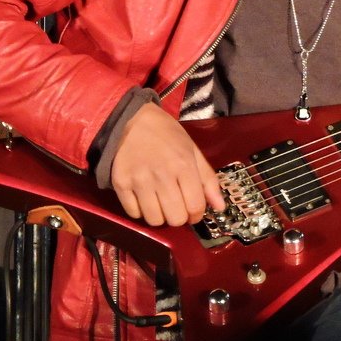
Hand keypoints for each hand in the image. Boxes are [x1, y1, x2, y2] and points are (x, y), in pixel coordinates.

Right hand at [110, 102, 224, 225]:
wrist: (135, 120)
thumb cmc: (168, 135)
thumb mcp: (193, 151)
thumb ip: (208, 179)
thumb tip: (220, 207)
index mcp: (184, 165)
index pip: (195, 207)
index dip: (197, 215)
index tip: (193, 211)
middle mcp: (162, 175)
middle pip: (175, 218)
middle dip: (179, 216)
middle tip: (176, 206)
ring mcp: (139, 180)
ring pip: (154, 220)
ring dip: (160, 216)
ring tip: (160, 202)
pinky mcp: (121, 184)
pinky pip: (134, 214)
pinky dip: (140, 211)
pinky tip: (144, 198)